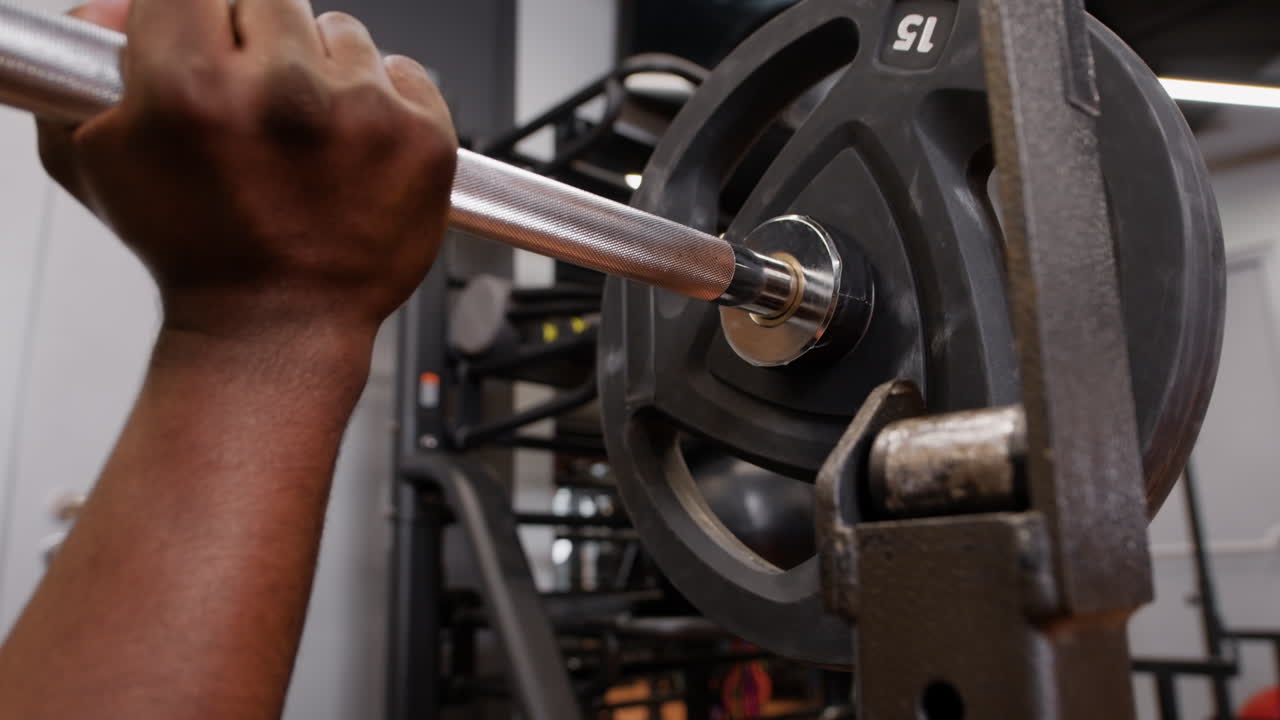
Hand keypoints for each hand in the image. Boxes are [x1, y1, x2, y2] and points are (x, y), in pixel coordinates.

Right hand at [38, 0, 456, 341]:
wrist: (277, 325)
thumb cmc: (193, 252)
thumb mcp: (96, 159)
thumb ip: (78, 66)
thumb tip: (115, 6)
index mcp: (193, 86)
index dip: (200, 18)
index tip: (209, 48)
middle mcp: (285, 93)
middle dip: (259, 43)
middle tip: (256, 110)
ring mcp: (364, 113)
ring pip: (342, 34)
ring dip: (324, 73)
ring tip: (307, 142)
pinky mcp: (424, 137)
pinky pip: (404, 73)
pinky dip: (384, 101)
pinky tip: (355, 152)